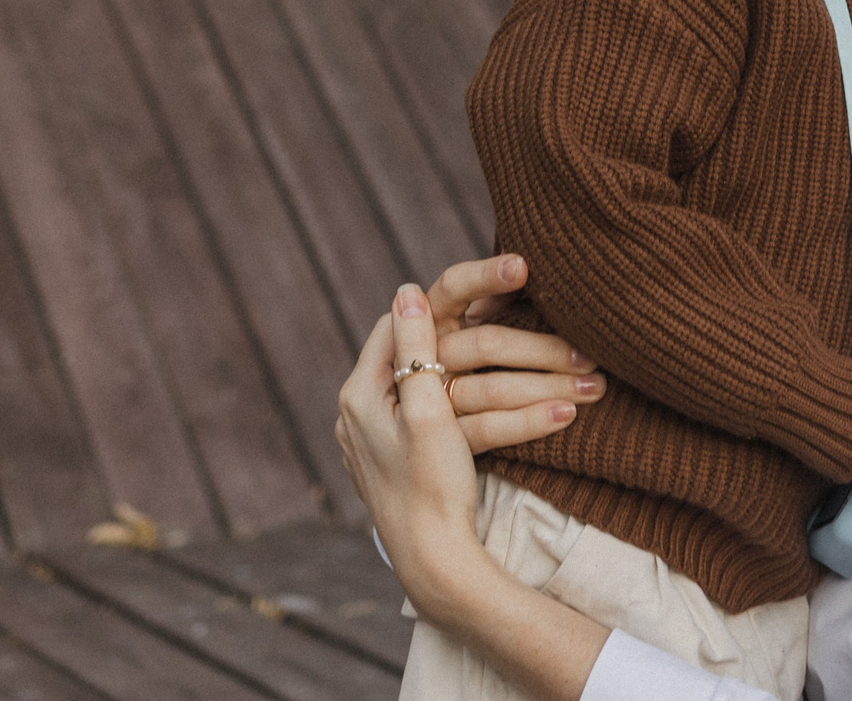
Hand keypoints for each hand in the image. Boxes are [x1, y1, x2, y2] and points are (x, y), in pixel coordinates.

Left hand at [335, 285, 499, 626]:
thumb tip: (406, 289)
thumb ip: (416, 350)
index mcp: (360, 394)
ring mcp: (375, 439)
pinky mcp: (395, 460)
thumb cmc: (431, 487)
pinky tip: (478, 392)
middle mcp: (358, 414)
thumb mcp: (428, 410)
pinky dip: (455, 400)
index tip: (476, 297)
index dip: (432, 306)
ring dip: (463, 371)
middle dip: (456, 339)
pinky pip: (425, 414)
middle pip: (409, 356)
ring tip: (493, 354)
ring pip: (421, 386)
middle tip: (492, 318)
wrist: (434, 562)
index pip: (392, 327)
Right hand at [426, 255, 606, 453]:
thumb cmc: (472, 362)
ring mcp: (430, 399)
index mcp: (430, 316)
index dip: (484, 276)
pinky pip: (488, 430)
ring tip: (595, 387)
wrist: (427, 438)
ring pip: (492, 389)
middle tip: (590, 355)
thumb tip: (534, 264)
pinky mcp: (444, 438)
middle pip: (485, 343)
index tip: (523, 267)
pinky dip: (530, 422)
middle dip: (543, 349)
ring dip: (549, 386)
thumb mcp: (474, 326)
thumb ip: (497, 301)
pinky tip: (566, 415)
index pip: (453, 286)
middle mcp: (426, 354)